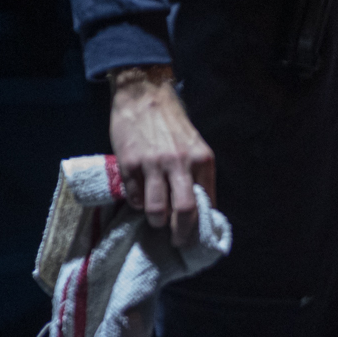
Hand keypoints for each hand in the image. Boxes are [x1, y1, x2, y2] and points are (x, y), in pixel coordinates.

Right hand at [108, 65, 215, 246]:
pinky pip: (135, 198)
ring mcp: (154, 165)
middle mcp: (181, 163)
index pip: (207, 201)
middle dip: (182, 233)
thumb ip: (197, 173)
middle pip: (185, 211)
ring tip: (156, 221)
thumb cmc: (171, 124)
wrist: (145, 94)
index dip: (202, 223)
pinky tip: (139, 199)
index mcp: (202, 159)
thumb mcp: (194, 145)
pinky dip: (137, 204)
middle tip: (178, 242)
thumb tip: (201, 208)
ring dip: (156, 221)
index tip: (198, 237)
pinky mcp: (130, 164)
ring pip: (157, 210)